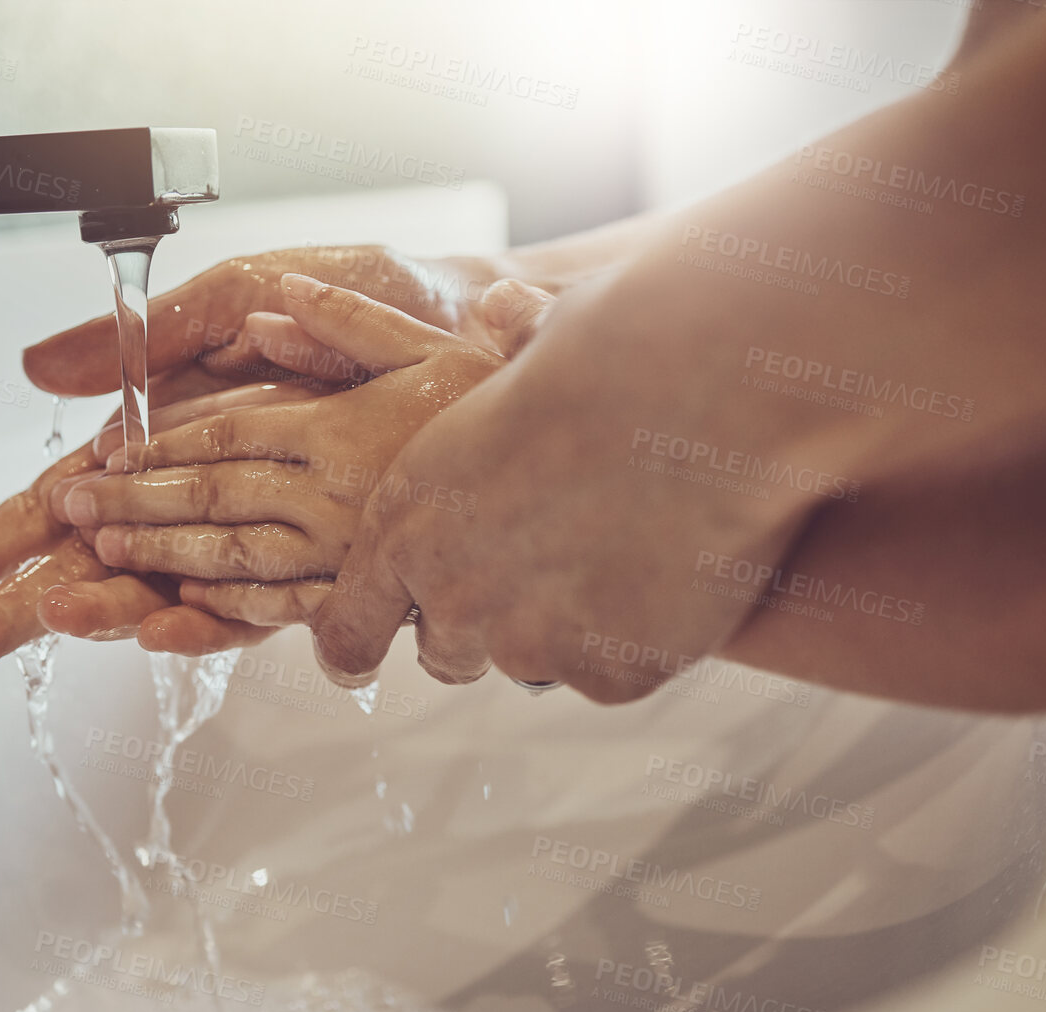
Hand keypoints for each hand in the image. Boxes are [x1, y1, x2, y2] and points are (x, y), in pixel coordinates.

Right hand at [0, 253, 551, 690]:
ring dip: (97, 614)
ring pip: (152, 597)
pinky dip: (203, 616)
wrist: (461, 327)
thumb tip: (36, 369)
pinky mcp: (317, 562)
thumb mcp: (231, 300)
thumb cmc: (350, 302)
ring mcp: (251, 542)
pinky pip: (252, 606)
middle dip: (2, 616)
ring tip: (44, 622)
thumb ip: (142, 341)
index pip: (52, 508)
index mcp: (161, 444)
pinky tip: (157, 624)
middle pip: (80, 573)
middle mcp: (195, 507)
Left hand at [57, 275, 553, 667]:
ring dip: (161, 556)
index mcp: (340, 427)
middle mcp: (337, 494)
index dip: (151, 444)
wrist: (592, 471)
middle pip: (210, 497)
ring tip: (99, 557)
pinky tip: (185, 613)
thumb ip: (341, 322)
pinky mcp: (376, 596)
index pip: (223, 432)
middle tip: (69, 512)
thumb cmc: (500, 398)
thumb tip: (271, 308)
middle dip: (131, 505)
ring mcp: (352, 553)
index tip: (98, 452)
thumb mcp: (424, 340)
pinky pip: (291, 611)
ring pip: (234, 559)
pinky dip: (231, 614)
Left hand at [310, 269, 822, 695]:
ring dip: (563, 626)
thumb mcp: (517, 351)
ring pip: (533, 662)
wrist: (698, 392)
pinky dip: (636, 639)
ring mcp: (534, 644)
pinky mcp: (610, 672)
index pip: (347, 630)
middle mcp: (455, 598)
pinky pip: (610, 673)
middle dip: (480, 622)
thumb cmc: (603, 351)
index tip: (361, 658)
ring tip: (618, 553)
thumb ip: (495, 358)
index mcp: (404, 526)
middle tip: (536, 569)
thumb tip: (499, 305)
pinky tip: (670, 578)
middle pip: (445, 652)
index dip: (358, 642)